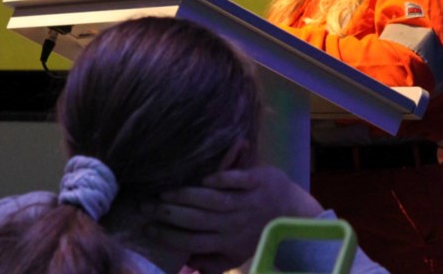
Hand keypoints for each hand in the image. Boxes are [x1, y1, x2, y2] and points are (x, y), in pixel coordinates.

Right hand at [145, 164, 324, 273]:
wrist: (295, 213)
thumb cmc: (261, 233)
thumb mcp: (238, 255)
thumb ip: (213, 261)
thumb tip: (187, 264)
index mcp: (228, 242)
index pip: (193, 241)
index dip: (169, 236)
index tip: (147, 229)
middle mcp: (235, 223)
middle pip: (197, 220)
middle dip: (170, 214)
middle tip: (147, 206)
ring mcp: (247, 201)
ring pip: (212, 200)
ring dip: (187, 196)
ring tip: (165, 192)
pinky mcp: (258, 181)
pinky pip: (237, 180)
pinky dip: (222, 179)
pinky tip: (204, 178)